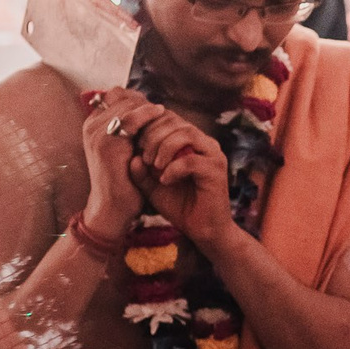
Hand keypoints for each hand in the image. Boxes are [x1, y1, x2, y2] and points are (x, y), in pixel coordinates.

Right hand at [78, 87, 155, 237]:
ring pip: (127, 104)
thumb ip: (130, 129)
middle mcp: (91, 126)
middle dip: (143, 101)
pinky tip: (162, 118)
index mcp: (93, 125)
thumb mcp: (125, 149)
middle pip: (121, 95)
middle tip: (162, 110)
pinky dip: (148, 116)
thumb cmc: (123, 180)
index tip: (155, 108)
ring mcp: (97, 133)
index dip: (136, 98)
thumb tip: (151, 107)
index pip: (115, 95)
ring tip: (164, 114)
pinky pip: (131, 119)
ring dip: (147, 107)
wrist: (112, 208)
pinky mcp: (107, 143)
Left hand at [131, 112, 237, 246]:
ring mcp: (213, 154)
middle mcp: (204, 142)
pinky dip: (174, 169)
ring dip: (164, 147)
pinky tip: (166, 181)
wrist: (203, 230)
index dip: (148, 126)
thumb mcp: (151, 185)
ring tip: (154, 166)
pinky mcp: (217, 170)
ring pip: (186, 133)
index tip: (135, 146)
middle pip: (176, 121)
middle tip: (144, 156)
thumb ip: (140, 170)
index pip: (167, 117)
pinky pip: (192, 160)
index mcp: (189, 140)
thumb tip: (132, 156)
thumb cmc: (179, 206)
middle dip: (153, 136)